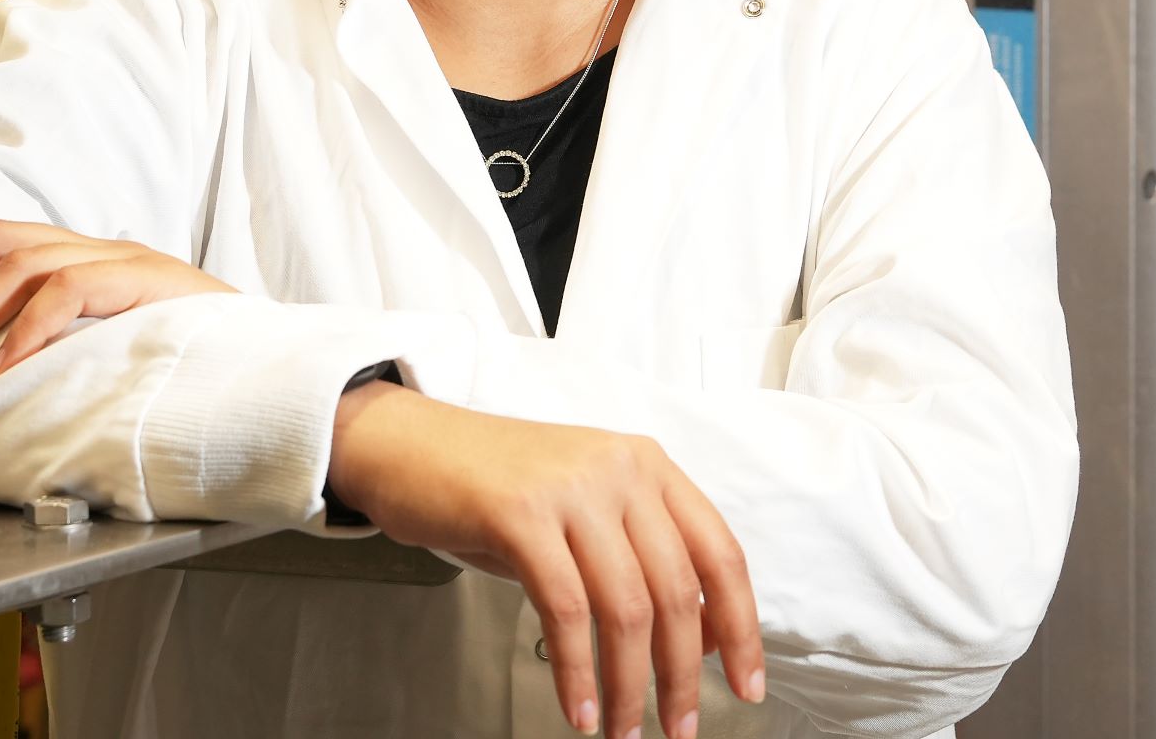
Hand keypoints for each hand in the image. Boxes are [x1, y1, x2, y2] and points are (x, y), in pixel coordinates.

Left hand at [0, 221, 233, 384]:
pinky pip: (72, 291)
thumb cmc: (193, 364)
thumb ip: (62, 347)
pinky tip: (4, 365)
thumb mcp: (112, 350)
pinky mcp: (147, 284)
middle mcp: (101, 251)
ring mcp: (126, 263)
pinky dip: (29, 328)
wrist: (273, 364)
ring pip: (24, 263)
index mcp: (90, 261)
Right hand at [327, 382, 764, 737]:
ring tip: (625, 729)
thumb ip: (641, 558)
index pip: (719, 554)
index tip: (747, 686)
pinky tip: (578, 708)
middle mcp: (621, 470)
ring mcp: (571, 489)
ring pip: (627, 608)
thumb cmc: (497, 487)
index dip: (741, 628)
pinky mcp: (520, 514)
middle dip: (685, 674)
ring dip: (632, 684)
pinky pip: (565, 610)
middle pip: (677, 591)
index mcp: (649, 466)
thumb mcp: (585, 510)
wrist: (408, 445)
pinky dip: (576, 671)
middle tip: (681, 728)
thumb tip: (700, 639)